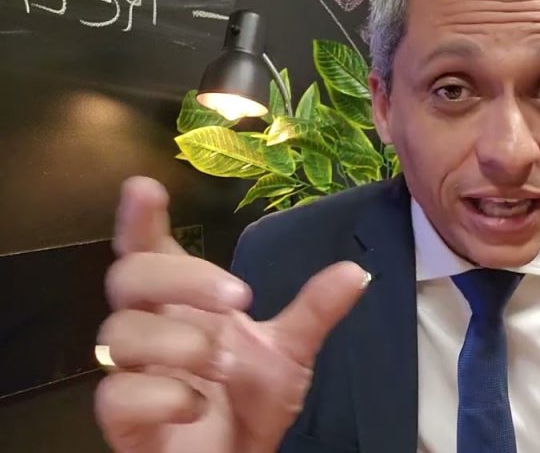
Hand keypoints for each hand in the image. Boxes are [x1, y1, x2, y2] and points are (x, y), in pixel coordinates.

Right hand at [95, 177, 367, 452]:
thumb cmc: (249, 402)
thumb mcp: (289, 353)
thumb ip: (314, 312)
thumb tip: (355, 271)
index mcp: (182, 304)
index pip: (149, 251)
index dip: (140, 219)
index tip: (144, 188)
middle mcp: (150, 329)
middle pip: (130, 277)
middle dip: (183, 278)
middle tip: (241, 298)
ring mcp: (131, 372)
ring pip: (119, 334)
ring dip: (182, 342)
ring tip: (226, 363)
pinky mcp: (123, 418)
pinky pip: (117, 394)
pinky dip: (163, 395)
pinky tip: (198, 405)